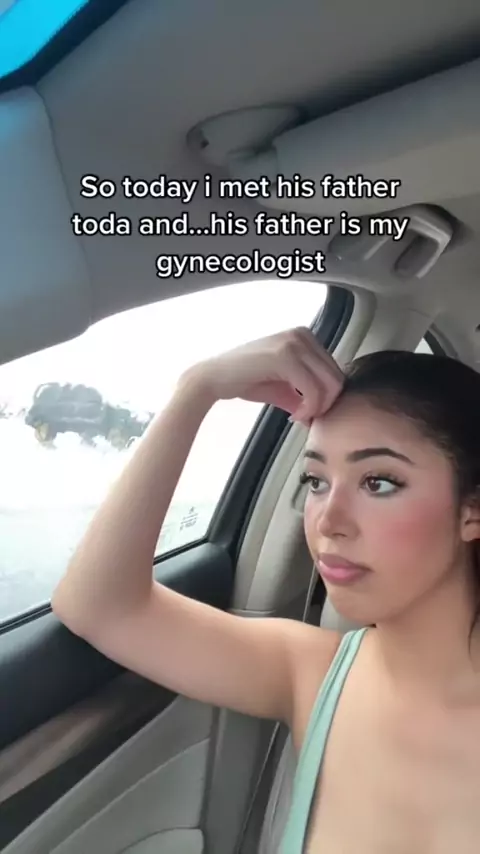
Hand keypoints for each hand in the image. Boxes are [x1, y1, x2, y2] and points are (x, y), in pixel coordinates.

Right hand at [187, 327, 343, 424]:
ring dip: (317, 408)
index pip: (335, 370)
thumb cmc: (245, 380)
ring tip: (298, 417)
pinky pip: (313, 390)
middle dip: (325, 404)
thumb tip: (327, 413)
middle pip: (337, 377)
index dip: (327, 397)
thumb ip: (307, 395)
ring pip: (329, 384)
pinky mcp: (285, 356)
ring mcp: (294, 342)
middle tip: (305, 418)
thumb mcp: (284, 387)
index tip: (307, 412)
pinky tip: (293, 416)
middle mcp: (303, 334)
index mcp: (305, 336)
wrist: (213, 378)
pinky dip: (308, 409)